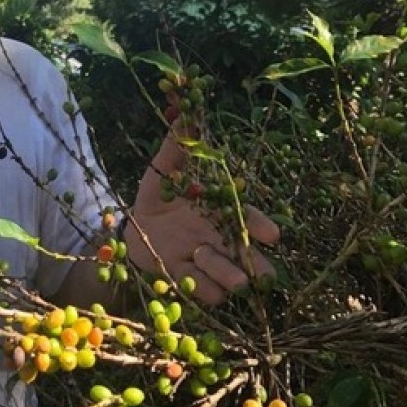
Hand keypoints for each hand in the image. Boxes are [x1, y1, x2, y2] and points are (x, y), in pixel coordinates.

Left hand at [126, 133, 279, 305]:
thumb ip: (176, 147)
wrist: (134, 226)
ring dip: (226, 273)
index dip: (261, 226)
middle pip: (251, 259)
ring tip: (220, 267)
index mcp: (220, 212)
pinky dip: (202, 287)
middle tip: (263, 273)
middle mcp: (220, 241)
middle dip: (259, 266)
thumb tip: (183, 114)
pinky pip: (204, 291)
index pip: (249, 220)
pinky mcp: (186, 279)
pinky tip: (192, 275)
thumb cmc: (159, 195)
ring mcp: (205, 262)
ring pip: (230, 277)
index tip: (272, 235)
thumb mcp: (163, 170)